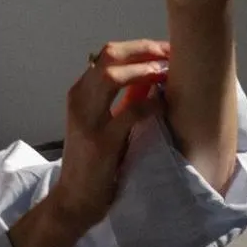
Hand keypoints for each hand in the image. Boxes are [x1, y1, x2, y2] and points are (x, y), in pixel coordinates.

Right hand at [53, 39, 170, 229]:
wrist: (75, 199)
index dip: (140, 47)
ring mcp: (87, 120)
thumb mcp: (103, 123)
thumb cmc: (92, 161)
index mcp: (79, 93)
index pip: (108, 54)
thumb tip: (151, 77)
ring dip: (145, 70)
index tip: (166, 50)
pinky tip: (165, 104)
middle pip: (110, 56)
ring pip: (113, 76)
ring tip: (168, 73)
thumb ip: (122, 99)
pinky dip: (151, 104)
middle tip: (171, 55)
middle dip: (145, 50)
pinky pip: (130, 112)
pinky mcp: (100, 142)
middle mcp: (79, 100)